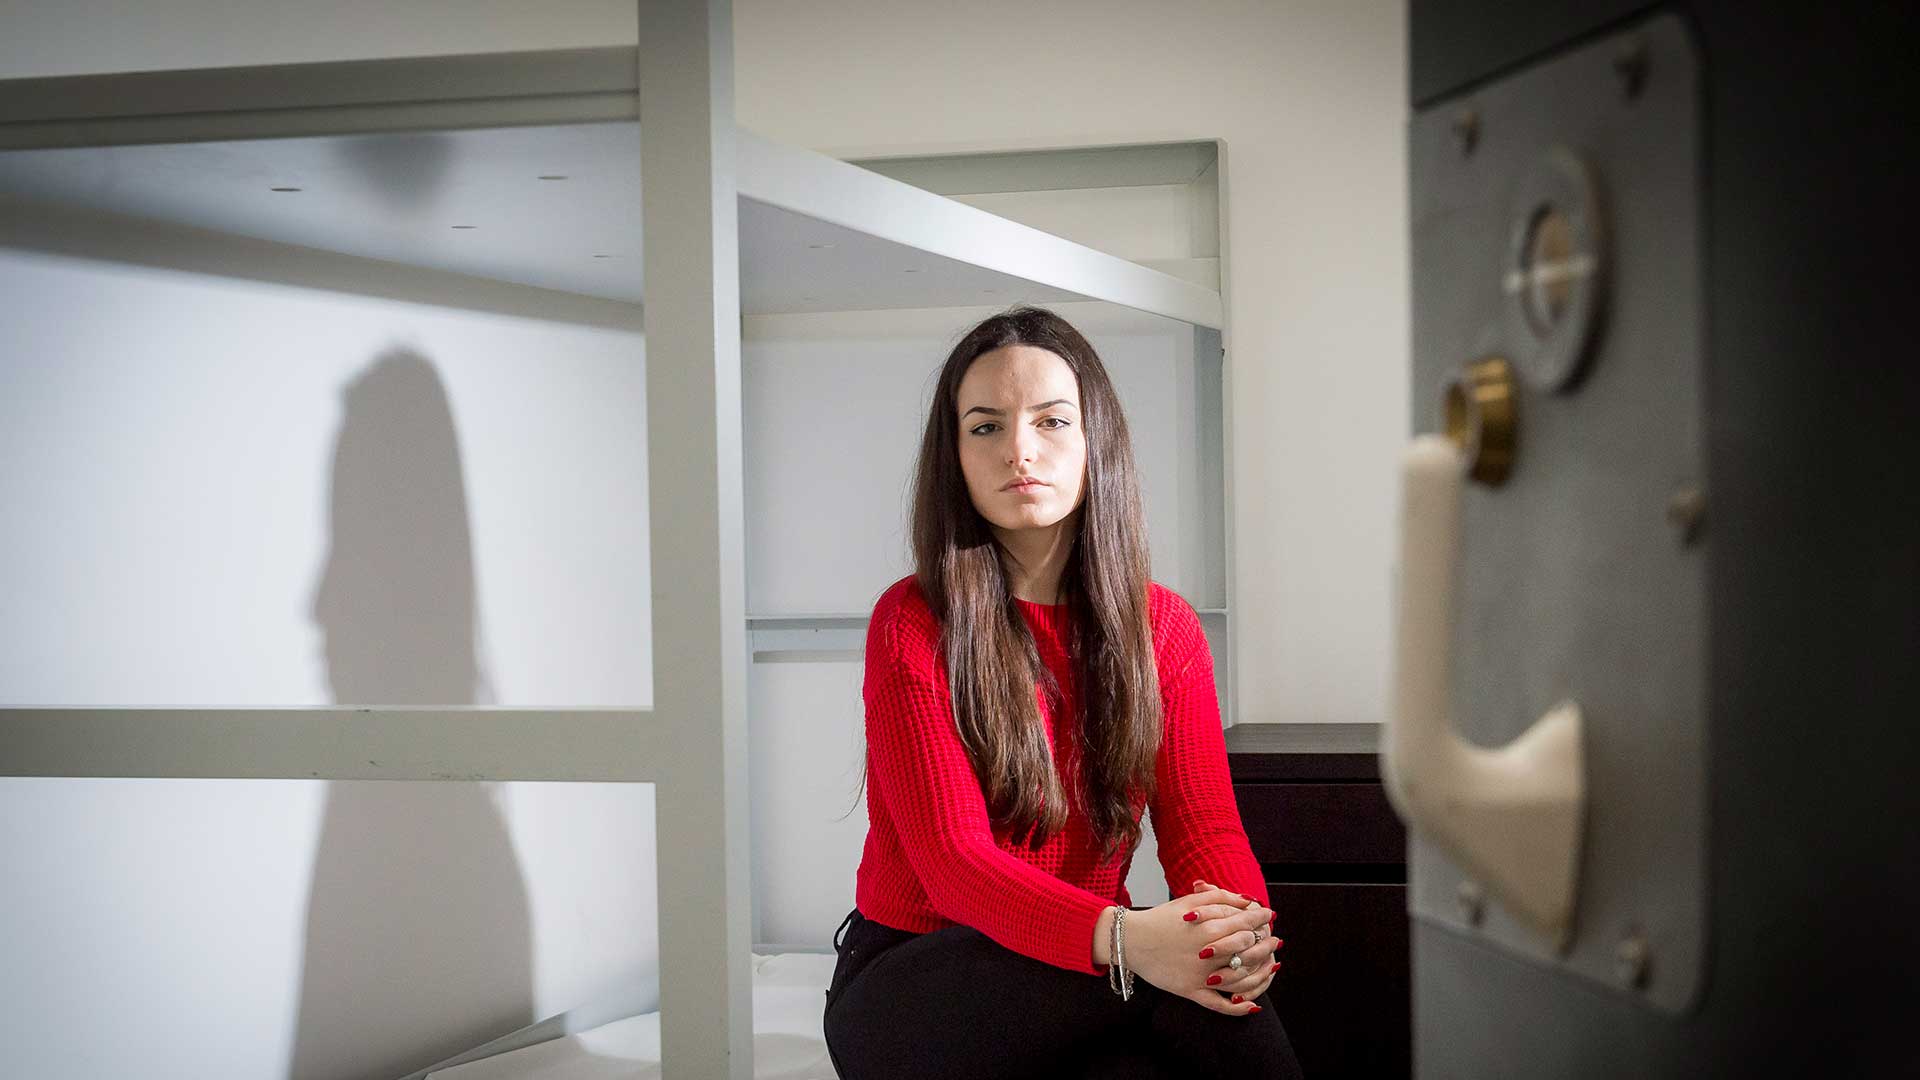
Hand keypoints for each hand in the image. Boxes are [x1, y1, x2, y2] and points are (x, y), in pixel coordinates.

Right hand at [1118, 885, 1273, 1015]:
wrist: (1131, 940)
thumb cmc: (1161, 918)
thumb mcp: (1190, 902)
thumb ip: (1220, 898)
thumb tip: (1248, 901)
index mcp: (1209, 927)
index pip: (1245, 922)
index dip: (1261, 918)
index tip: (1270, 916)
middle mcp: (1208, 952)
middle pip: (1248, 949)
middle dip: (1265, 943)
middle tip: (1275, 940)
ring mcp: (1201, 974)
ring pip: (1240, 978)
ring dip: (1260, 974)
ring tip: (1271, 967)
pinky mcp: (1191, 991)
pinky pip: (1219, 1004)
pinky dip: (1238, 1007)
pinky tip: (1253, 1005)